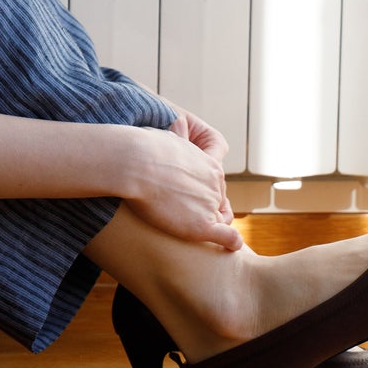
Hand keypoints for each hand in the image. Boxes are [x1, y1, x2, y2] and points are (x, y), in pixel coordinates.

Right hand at [122, 108, 239, 250]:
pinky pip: (226, 236)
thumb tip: (180, 121)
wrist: (135, 163)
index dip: (208, 189)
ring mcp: (210, 203)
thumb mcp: (168, 135)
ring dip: (210, 222)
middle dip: (206, 206)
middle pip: (217, 200)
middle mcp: (215, 182)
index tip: (195, 193)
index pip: (216, 181)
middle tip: (184, 211)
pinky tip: (232, 246)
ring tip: (190, 226)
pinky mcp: (201, 225)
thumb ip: (178, 135)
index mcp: (209, 163)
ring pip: (218, 218)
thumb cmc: (144, 149)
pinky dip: (231, 242)